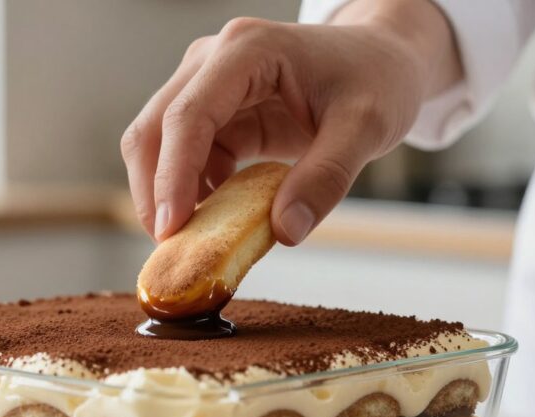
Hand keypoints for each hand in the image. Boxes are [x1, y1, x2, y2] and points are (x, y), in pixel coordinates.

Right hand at [121, 1, 458, 244]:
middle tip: (169, 248)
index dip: (173, 175)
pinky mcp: (215, 113)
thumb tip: (285, 232)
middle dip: (153, 191)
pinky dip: (188, 193)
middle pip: (154, 128)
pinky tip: (211, 221)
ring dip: (164, 194)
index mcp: (247, 51)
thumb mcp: (366, 128)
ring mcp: (208, 85)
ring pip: (156, 143)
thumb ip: (326, 178)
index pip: (189, 115)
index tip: (171, 229)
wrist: (381, 60)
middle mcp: (214, 60)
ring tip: (189, 242)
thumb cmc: (376, 79)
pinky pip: (184, 157)